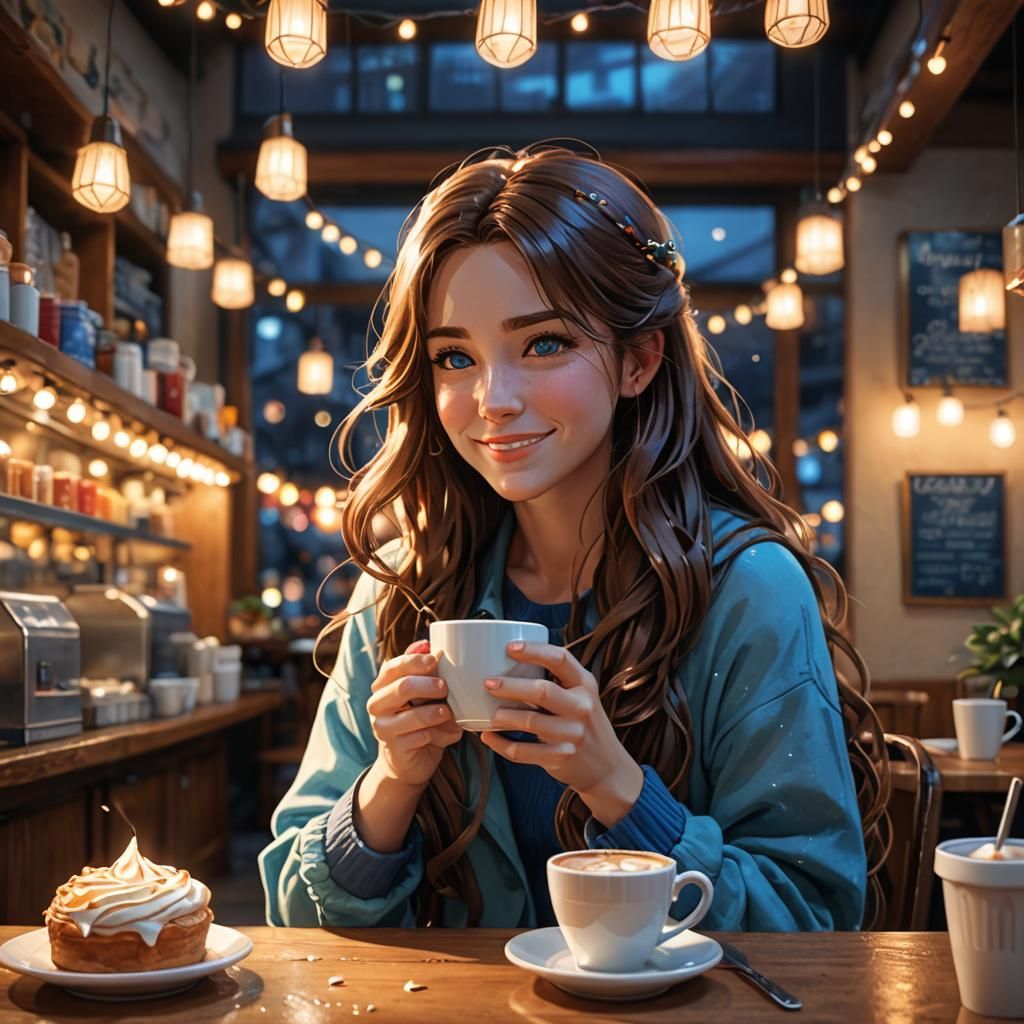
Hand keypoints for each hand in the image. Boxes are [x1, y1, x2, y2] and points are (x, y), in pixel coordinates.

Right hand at [367, 639, 462, 788]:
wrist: (408, 762)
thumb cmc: (418, 720)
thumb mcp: (420, 693)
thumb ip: (421, 669)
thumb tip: (427, 643)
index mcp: (382, 686)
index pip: (393, 666)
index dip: (415, 660)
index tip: (435, 659)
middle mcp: (377, 704)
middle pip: (404, 686)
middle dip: (430, 685)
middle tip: (445, 688)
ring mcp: (383, 727)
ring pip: (414, 714)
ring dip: (437, 713)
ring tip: (449, 713)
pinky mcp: (395, 748)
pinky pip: (422, 736)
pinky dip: (441, 734)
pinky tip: (449, 734)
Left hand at [480, 641, 642, 827]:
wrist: (607, 766)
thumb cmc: (583, 722)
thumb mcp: (579, 696)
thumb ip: (555, 681)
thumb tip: (507, 663)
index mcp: (584, 684)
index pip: (560, 659)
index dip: (534, 651)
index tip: (510, 648)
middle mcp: (581, 706)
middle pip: (543, 691)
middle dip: (511, 686)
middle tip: (488, 683)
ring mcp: (573, 733)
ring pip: (532, 722)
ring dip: (506, 717)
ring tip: (490, 714)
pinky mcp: (561, 756)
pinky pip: (524, 752)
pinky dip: (502, 744)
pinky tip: (489, 737)